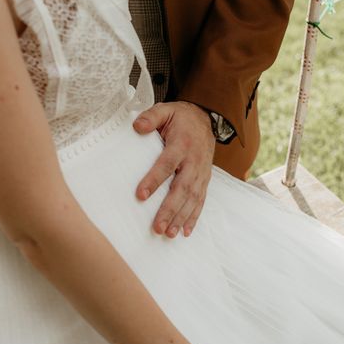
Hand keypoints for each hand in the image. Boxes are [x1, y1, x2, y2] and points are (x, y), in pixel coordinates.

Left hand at [133, 101, 214, 237]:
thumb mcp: (165, 110)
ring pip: (192, 199)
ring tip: (168, 234)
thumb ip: (151, 117)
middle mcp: (193, 162)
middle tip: (157, 227)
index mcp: (181, 144)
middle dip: (169, 209)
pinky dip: (193, 217)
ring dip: (181, 218)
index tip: (140, 195)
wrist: (206, 118)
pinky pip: (200, 201)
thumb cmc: (181, 118)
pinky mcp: (204, 180)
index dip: (154, 180)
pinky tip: (184, 231)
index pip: (166, 165)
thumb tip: (136, 126)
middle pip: (182, 189)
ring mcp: (201, 173)